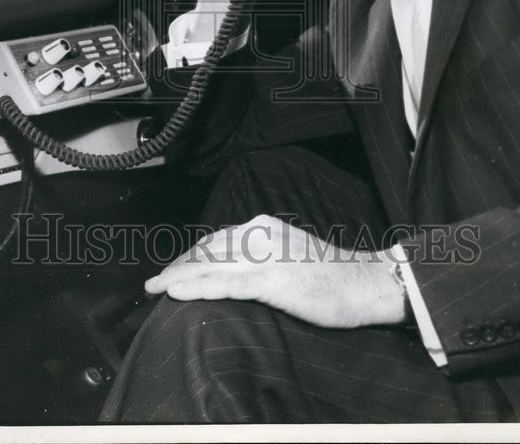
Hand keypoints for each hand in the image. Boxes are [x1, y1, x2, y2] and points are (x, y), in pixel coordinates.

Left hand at [144, 214, 408, 328]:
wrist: (365, 282)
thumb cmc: (333, 276)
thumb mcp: (292, 254)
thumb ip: (265, 256)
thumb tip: (240, 270)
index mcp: (264, 227)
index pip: (216, 240)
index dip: (190, 256)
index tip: (172, 270)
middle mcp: (260, 234)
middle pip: (206, 251)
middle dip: (177, 266)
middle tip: (154, 283)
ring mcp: (264, 256)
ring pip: (209, 266)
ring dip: (177, 277)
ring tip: (155, 289)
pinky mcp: (271, 280)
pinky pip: (224, 284)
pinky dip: (196, 288)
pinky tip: (175, 293)